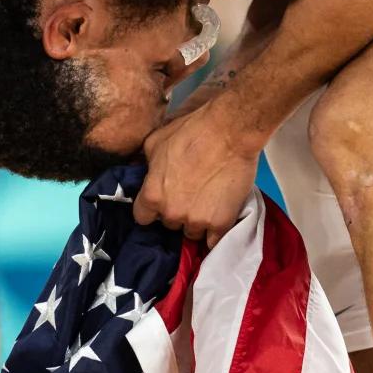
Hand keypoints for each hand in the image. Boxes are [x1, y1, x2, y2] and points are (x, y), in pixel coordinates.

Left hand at [133, 100, 261, 244]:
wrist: (229, 132)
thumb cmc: (191, 132)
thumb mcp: (155, 142)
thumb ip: (146, 164)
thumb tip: (144, 172)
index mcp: (152, 196)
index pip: (142, 217)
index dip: (151, 209)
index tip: (161, 201)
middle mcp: (171, 213)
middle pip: (169, 224)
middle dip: (177, 211)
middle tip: (190, 194)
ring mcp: (196, 221)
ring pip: (192, 231)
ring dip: (197, 221)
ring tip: (208, 202)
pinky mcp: (220, 223)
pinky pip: (213, 240)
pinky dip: (215, 233)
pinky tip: (218, 219)